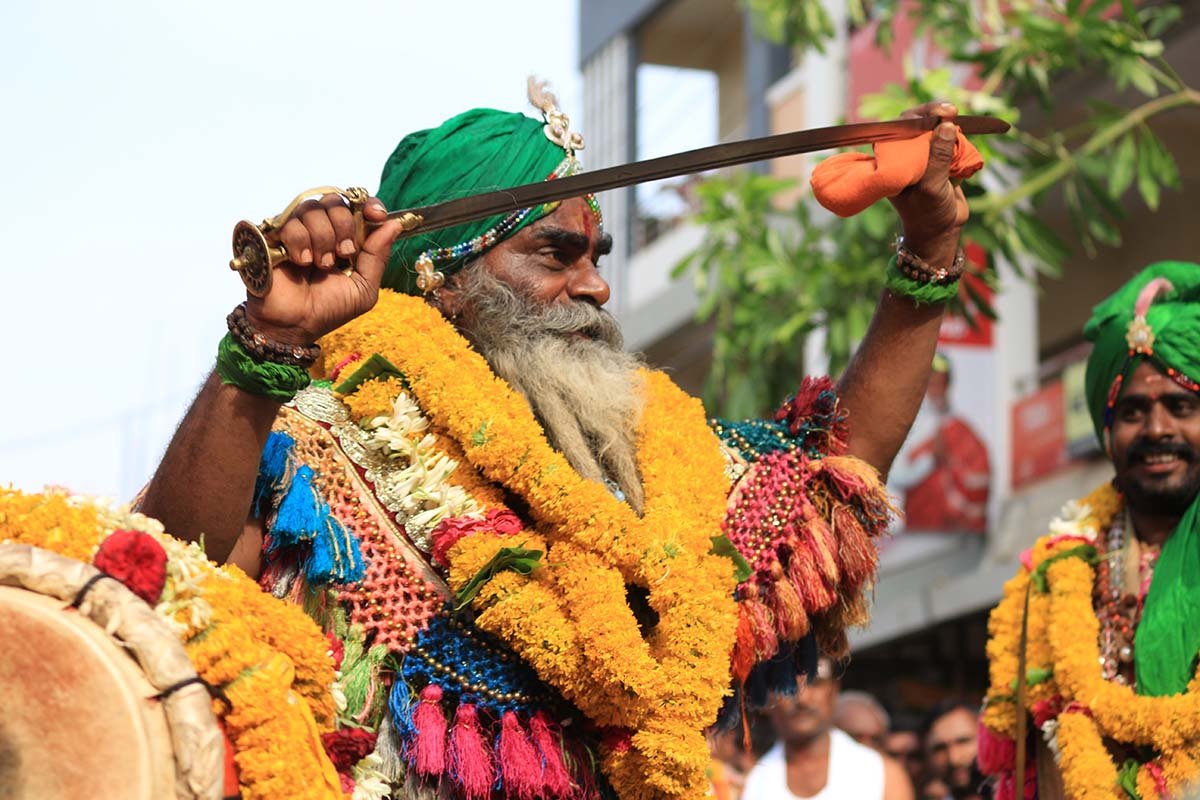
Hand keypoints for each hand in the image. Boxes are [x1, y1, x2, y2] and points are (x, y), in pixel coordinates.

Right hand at [243, 193, 408, 344]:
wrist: (294, 325)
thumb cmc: (328, 310)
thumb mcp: (363, 289)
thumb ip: (378, 257)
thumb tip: (394, 225)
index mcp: (345, 238)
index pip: (358, 205)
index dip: (369, 204)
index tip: (377, 215)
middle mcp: (322, 229)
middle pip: (335, 200)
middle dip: (345, 225)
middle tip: (343, 252)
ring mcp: (297, 230)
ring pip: (313, 208)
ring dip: (323, 237)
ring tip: (321, 264)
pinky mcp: (274, 234)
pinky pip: (291, 222)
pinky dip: (300, 242)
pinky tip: (301, 262)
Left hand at [888, 101, 968, 268]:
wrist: (942, 232)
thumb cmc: (928, 213)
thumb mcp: (931, 185)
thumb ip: (938, 156)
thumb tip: (947, 124)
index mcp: (891, 160)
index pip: (899, 127)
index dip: (917, 116)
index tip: (937, 113)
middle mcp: (904, 155)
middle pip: (918, 123)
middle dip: (935, 116)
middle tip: (952, 112)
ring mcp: (923, 157)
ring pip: (936, 130)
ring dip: (949, 127)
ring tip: (961, 130)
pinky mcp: (940, 160)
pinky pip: (949, 142)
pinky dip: (959, 140)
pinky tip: (965, 143)